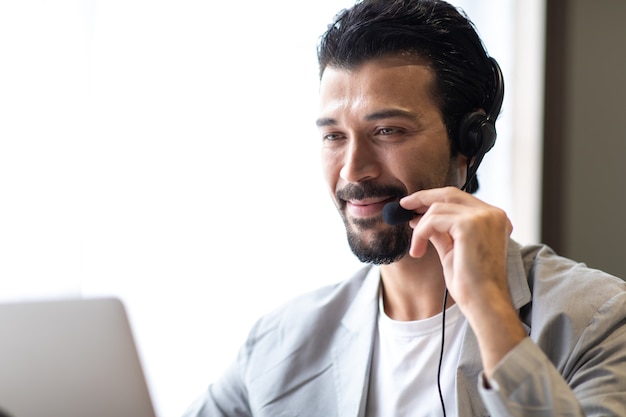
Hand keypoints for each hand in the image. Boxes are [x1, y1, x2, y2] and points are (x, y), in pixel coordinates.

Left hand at [400, 186, 525, 373]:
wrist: (484, 302)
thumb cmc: (471, 284)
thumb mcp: (452, 251)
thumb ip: (441, 232)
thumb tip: (421, 219)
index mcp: (494, 219)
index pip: (460, 199)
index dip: (434, 200)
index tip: (414, 206)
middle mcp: (493, 214)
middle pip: (449, 194)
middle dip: (422, 198)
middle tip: (403, 205)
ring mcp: (483, 217)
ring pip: (437, 209)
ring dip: (420, 228)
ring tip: (416, 248)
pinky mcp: (470, 224)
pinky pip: (433, 220)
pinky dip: (420, 233)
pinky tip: (418, 251)